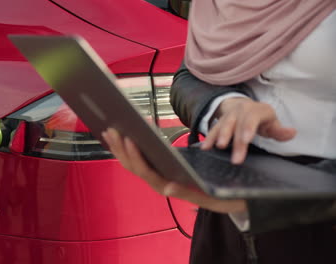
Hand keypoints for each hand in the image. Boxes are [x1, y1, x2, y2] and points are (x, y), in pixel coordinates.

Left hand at [102, 128, 246, 213]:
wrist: (228, 196)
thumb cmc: (219, 194)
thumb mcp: (208, 194)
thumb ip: (187, 192)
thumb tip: (168, 188)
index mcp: (167, 187)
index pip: (145, 171)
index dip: (135, 156)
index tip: (129, 139)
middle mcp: (158, 182)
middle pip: (133, 166)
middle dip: (121, 148)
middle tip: (111, 129)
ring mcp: (156, 176)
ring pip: (132, 163)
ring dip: (120, 147)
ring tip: (110, 130)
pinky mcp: (158, 169)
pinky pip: (139, 159)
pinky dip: (128, 148)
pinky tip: (122, 136)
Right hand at [201, 97, 295, 163]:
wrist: (244, 106)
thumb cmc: (261, 119)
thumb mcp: (272, 123)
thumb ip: (280, 131)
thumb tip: (292, 133)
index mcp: (258, 110)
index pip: (252, 118)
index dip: (248, 128)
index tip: (245, 140)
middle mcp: (242, 110)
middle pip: (237, 125)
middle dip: (235, 141)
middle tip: (236, 159)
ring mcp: (230, 115)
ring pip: (224, 125)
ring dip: (219, 136)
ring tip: (218, 147)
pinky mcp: (220, 121)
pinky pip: (213, 128)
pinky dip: (209, 138)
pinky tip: (205, 147)